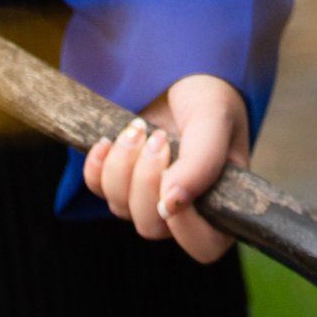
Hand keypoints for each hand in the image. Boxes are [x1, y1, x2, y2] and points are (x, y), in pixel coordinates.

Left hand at [83, 76, 248, 264]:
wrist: (180, 70)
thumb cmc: (210, 97)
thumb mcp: (215, 120)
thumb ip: (202, 162)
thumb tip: (170, 203)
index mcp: (219, 202)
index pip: (204, 246)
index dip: (186, 228)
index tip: (173, 186)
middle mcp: (183, 207)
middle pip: (152, 226)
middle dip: (146, 181)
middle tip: (158, 137)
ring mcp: (147, 195)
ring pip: (121, 208)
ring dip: (123, 167)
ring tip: (138, 127)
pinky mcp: (119, 178)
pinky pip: (96, 189)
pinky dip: (97, 166)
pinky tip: (108, 139)